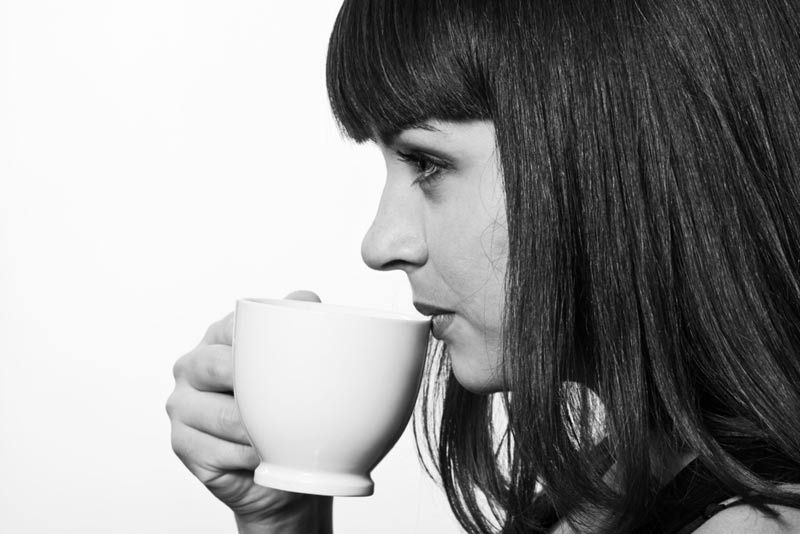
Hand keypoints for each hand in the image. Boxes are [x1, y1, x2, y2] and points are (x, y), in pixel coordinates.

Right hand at [166, 290, 330, 528]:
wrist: (284, 469)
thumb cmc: (291, 407)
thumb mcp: (296, 363)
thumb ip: (299, 323)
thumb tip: (307, 298)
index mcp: (217, 337)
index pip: (232, 326)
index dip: (260, 341)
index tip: (288, 359)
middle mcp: (191, 366)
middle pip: (217, 367)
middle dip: (256, 386)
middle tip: (292, 399)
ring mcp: (182, 406)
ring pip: (222, 415)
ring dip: (259, 429)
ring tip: (287, 435)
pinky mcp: (182, 444)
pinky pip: (217, 451)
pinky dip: (248, 457)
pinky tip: (266, 457)